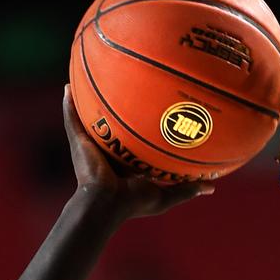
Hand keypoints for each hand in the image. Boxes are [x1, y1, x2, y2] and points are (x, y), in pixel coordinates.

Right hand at [62, 85, 214, 221]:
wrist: (106, 205)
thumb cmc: (132, 203)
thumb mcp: (164, 195)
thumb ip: (186, 189)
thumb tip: (212, 188)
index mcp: (125, 161)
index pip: (133, 139)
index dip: (142, 124)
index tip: (154, 107)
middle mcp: (107, 150)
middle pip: (112, 122)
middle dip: (115, 105)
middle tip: (124, 82)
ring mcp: (91, 145)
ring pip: (90, 117)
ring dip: (88, 99)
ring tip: (88, 75)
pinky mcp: (78, 143)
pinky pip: (72, 119)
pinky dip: (68, 104)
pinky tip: (67, 85)